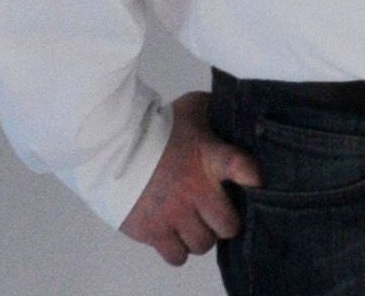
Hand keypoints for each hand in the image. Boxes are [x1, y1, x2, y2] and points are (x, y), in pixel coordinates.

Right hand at [119, 92, 260, 266]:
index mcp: (209, 158)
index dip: (252, 179)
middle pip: (229, 226)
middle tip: (216, 213)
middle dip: (225, 222)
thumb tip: (238, 109)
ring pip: (202, 244)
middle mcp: (195, 190)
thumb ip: (217, 113)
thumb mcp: (192, 109)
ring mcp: (173, 214)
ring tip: (194, 223)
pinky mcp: (151, 231)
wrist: (110, 145)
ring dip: (201, 235)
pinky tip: (175, 235)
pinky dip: (178, 250)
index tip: (254, 182)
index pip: (242, 169)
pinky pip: (177, 256)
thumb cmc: (158, 126)